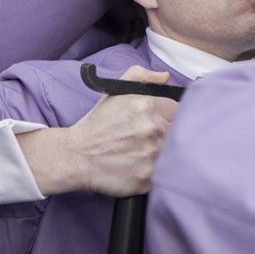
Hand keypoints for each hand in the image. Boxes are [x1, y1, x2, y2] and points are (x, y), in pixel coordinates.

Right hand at [23, 66, 178, 197]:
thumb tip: (165, 77)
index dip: (170, 116)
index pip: (178, 109)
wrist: (76, 155)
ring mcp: (150, 154)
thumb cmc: (98, 123)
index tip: (161, 121)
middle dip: (168, 134)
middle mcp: (152, 128)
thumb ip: (141, 76)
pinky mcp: (147, 177)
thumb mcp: (115, 90)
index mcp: (147, 105)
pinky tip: (141, 166)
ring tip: (144, 152)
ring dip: (163, 153)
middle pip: (178, 131)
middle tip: (150, 138)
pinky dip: (156, 171)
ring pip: (172, 152)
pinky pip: (163, 173)